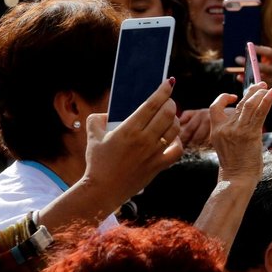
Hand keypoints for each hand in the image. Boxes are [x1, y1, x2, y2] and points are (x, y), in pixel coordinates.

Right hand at [80, 78, 181, 210]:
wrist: (104, 189)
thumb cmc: (97, 162)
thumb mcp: (93, 135)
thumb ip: (98, 119)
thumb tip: (108, 113)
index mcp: (128, 129)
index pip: (151, 104)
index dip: (163, 91)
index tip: (170, 82)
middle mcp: (144, 140)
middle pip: (167, 114)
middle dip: (170, 103)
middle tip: (168, 101)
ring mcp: (154, 153)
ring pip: (174, 130)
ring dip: (175, 120)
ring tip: (170, 116)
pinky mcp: (159, 166)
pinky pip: (177, 151)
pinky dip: (178, 142)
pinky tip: (172, 138)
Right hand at [209, 82, 271, 182]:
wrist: (236, 179)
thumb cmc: (235, 167)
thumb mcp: (227, 146)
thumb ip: (233, 132)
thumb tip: (248, 121)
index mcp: (216, 131)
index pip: (214, 107)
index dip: (223, 98)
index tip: (234, 95)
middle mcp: (225, 128)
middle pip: (238, 104)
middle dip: (251, 92)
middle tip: (260, 85)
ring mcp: (237, 130)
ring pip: (249, 105)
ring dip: (259, 93)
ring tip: (267, 87)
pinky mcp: (250, 134)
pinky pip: (259, 113)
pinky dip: (266, 101)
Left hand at [236, 45, 271, 114]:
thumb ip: (262, 59)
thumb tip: (244, 56)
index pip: (270, 53)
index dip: (259, 49)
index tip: (247, 46)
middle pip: (264, 68)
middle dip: (251, 64)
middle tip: (237, 59)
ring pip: (261, 79)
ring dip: (248, 76)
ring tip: (238, 73)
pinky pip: (260, 88)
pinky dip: (251, 84)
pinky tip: (243, 81)